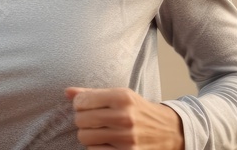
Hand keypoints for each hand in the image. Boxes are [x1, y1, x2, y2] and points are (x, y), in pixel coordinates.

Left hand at [65, 87, 184, 149]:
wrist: (169, 130)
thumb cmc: (138, 111)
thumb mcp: (120, 95)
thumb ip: (92, 93)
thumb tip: (67, 92)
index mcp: (122, 97)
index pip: (81, 101)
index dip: (79, 105)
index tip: (87, 106)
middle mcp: (125, 116)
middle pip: (80, 120)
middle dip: (83, 120)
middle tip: (93, 120)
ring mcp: (126, 138)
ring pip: (84, 137)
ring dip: (88, 135)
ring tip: (100, 131)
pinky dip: (96, 147)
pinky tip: (107, 142)